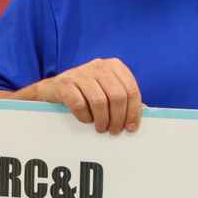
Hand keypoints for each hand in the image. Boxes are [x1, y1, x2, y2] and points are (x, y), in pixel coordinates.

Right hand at [17, 59, 142, 132]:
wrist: (51, 90)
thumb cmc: (85, 93)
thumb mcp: (107, 91)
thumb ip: (125, 98)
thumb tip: (146, 112)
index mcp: (114, 66)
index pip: (131, 90)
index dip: (133, 112)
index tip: (130, 128)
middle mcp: (99, 66)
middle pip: (117, 96)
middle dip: (118, 118)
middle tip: (114, 131)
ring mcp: (80, 73)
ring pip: (99, 101)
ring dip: (102, 120)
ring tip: (101, 128)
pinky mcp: (64, 83)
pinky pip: (79, 104)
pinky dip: (84, 116)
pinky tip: (86, 120)